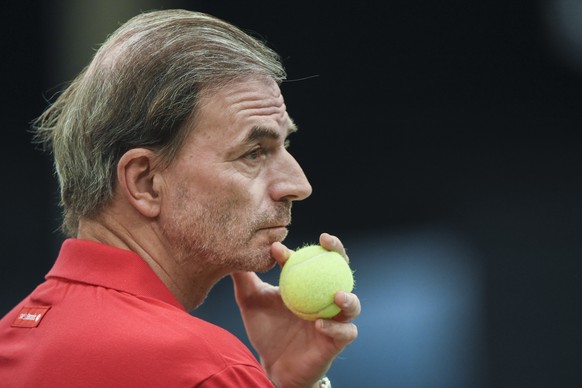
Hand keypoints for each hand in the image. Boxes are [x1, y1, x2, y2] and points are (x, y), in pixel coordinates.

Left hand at [230, 233, 360, 387]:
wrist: (272, 365)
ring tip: (337, 294)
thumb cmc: (265, 329)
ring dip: (349, 298)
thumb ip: (245, 278)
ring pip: (352, 304)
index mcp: (307, 284)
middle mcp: (325, 298)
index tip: (276, 249)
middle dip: (338, 251)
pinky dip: (335, 327)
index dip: (297, 249)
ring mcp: (333, 319)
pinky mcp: (337, 341)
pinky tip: (319, 324)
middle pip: (340, 269)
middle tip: (326, 241)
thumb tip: (233, 251)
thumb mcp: (251, 300)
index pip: (310, 258)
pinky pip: (345, 332)